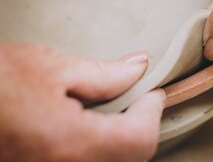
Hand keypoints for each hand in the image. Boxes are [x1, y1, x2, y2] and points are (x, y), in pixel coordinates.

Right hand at [0, 41, 164, 161]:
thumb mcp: (51, 67)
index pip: (139, 139)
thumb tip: (139, 67)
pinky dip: (102, 149)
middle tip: (138, 99)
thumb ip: (105, 73)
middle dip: (141, 127)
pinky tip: (93, 127)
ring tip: (117, 110)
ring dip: (124, 140)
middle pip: (131, 158)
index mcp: (67, 144)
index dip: (152, 112)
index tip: (154, 92)